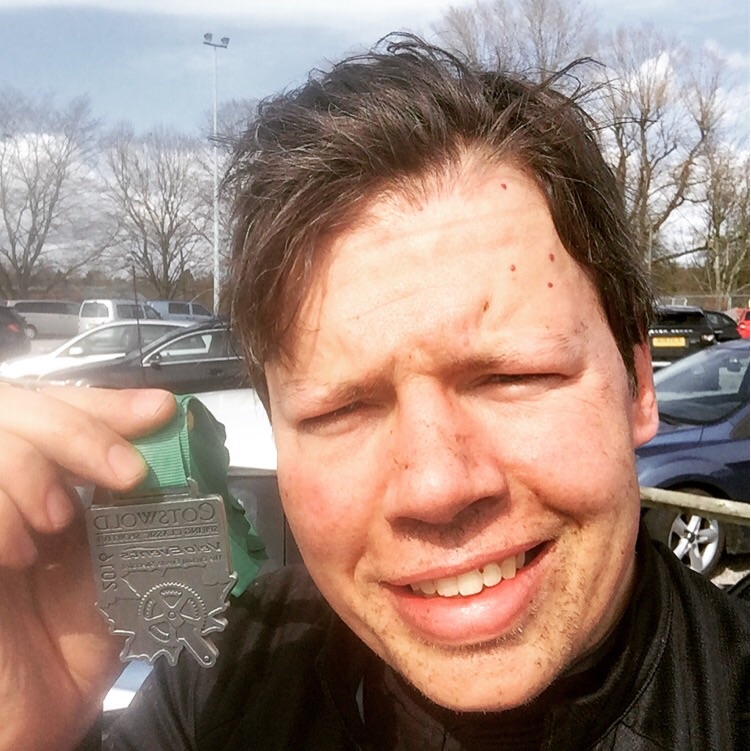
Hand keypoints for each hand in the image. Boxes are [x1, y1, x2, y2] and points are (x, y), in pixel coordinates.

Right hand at [0, 385, 174, 750]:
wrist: (28, 723)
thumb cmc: (71, 647)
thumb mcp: (121, 566)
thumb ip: (138, 510)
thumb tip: (182, 455)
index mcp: (46, 484)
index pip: (61, 407)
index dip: (106, 402)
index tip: (159, 410)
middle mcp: (6, 489)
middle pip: (18, 406)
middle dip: (81, 428)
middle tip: (127, 474)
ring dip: (34, 469)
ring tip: (61, 521)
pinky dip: (2, 511)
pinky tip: (21, 554)